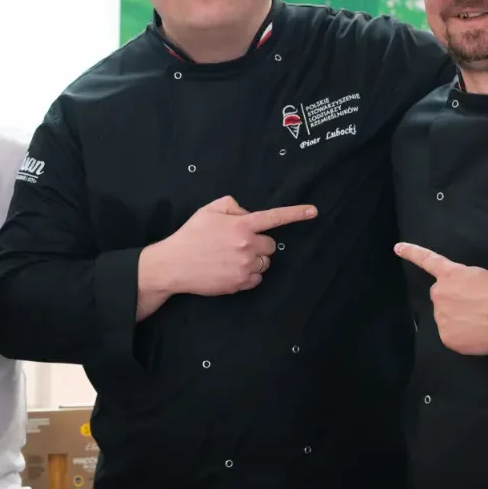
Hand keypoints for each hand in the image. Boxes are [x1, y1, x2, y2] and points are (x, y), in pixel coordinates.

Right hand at [152, 195, 316, 296]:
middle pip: (271, 245)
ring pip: (265, 263)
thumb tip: (247, 214)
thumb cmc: (190, 235)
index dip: (296, 213)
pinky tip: (229, 270)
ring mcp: (245, 266)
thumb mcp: (207, 210)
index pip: (274, 217)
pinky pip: (256, 279)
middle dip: (259, 244)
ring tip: (231, 258)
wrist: (173, 265)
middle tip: (238, 244)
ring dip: (254, 260)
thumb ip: (231, 205)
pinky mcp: (240, 283)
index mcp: (241, 224)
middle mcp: (247, 245)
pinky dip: (248, 275)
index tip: (314, 211)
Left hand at [394, 242, 487, 355]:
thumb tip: (459, 297)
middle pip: (442, 298)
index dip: (412, 253)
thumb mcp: (480, 276)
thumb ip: (461, 282)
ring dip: (458, 319)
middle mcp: (438, 293)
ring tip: (481, 321)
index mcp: (449, 275)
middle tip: (476, 307)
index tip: (397, 247)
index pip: (428, 260)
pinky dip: (463, 336)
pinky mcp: (446, 337)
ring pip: (446, 318)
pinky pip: (452, 335)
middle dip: (453, 302)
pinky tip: (478, 334)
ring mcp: (440, 316)